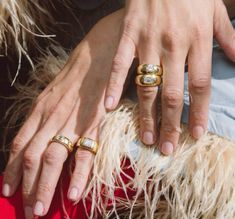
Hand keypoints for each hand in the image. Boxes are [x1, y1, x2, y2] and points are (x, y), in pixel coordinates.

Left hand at [2, 10, 123, 217]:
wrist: (99, 56)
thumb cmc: (77, 74)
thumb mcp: (53, 92)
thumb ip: (45, 114)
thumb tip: (40, 135)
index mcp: (41, 109)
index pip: (19, 144)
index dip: (11, 169)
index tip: (7, 189)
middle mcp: (51, 118)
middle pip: (32, 157)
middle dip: (26, 186)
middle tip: (26, 209)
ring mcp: (72, 121)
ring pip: (52, 158)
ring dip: (45, 186)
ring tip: (41, 208)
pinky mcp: (94, 123)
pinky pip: (83, 153)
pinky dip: (78, 176)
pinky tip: (74, 194)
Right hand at [105, 0, 234, 154]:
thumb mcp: (215, 11)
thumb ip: (227, 38)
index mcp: (198, 40)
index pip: (200, 86)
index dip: (197, 113)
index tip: (194, 135)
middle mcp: (173, 45)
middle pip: (172, 93)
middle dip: (170, 124)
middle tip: (166, 148)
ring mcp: (148, 41)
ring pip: (147, 85)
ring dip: (145, 114)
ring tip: (145, 137)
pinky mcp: (128, 35)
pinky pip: (120, 63)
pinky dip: (115, 84)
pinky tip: (110, 105)